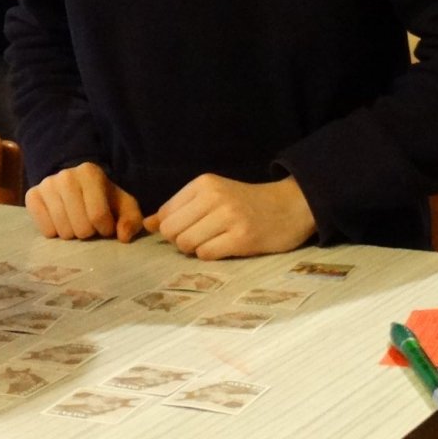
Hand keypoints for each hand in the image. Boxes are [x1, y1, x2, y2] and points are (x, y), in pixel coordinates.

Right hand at [27, 162, 142, 241]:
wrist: (76, 188)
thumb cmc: (103, 199)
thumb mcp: (124, 207)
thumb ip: (131, 221)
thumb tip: (123, 236)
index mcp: (90, 173)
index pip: (98, 216)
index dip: (105, 228)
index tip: (106, 226)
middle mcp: (66, 175)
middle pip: (80, 226)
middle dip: (88, 232)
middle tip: (89, 226)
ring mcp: (46, 184)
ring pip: (63, 230)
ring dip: (72, 234)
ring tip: (75, 223)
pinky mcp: (32, 196)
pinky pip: (45, 230)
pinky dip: (55, 232)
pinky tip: (60, 223)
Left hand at [144, 174, 315, 259]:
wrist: (291, 206)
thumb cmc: (246, 203)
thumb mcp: (212, 196)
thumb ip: (178, 209)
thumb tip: (146, 224)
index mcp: (203, 183)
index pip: (166, 214)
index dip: (173, 227)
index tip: (191, 227)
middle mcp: (214, 196)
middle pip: (172, 231)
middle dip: (181, 241)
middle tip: (202, 238)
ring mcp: (229, 217)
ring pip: (186, 244)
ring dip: (197, 249)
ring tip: (216, 241)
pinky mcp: (241, 238)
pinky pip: (206, 255)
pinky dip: (211, 255)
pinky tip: (227, 247)